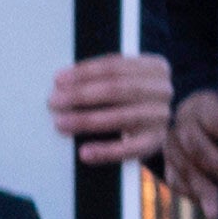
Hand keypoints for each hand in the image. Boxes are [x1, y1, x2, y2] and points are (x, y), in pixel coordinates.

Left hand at [45, 52, 171, 160]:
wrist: (154, 124)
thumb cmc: (130, 97)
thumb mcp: (125, 79)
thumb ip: (102, 77)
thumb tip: (62, 83)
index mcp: (155, 67)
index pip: (115, 66)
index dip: (84, 72)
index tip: (58, 80)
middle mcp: (163, 90)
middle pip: (117, 89)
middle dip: (81, 95)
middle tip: (54, 102)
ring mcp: (161, 116)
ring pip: (121, 117)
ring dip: (86, 120)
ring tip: (61, 123)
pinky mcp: (156, 142)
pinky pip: (129, 149)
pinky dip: (105, 151)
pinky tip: (84, 152)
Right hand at [159, 86, 217, 199]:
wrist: (187, 111)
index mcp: (203, 108)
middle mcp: (183, 126)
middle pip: (200, 149)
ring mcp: (171, 145)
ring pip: (185, 168)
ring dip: (202, 190)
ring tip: (216, 212)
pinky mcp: (166, 161)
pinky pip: (175, 180)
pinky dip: (190, 194)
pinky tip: (204, 205)